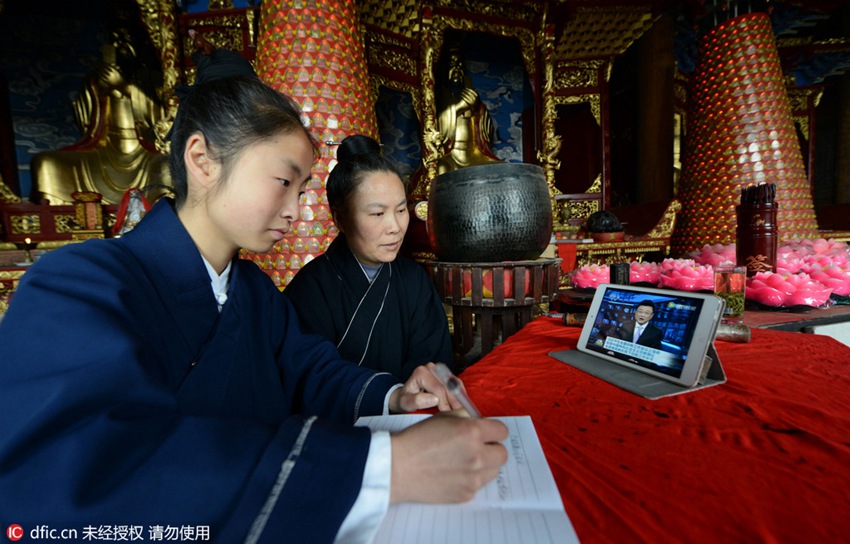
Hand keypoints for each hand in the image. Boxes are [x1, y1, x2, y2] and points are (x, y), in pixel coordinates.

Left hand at [389, 363, 463, 412]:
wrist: (406, 396)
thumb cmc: (405, 399)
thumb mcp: (406, 403)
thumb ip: (417, 400)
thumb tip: (434, 399)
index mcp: (421, 373)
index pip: (438, 388)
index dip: (444, 402)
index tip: (447, 414)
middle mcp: (431, 368)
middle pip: (448, 385)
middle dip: (454, 401)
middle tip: (458, 414)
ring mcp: (439, 370)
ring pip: (455, 383)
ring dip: (459, 397)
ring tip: (461, 410)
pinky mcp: (445, 374)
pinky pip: (456, 384)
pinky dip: (460, 394)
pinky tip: (460, 404)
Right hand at [389, 414, 508, 503]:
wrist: (397, 467)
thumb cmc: (416, 439)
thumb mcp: (442, 418)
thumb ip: (465, 418)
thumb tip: (479, 423)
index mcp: (472, 432)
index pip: (502, 431)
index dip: (493, 430)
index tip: (486, 433)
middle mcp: (477, 455)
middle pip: (502, 453)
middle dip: (492, 448)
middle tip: (477, 448)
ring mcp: (473, 478)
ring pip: (494, 470)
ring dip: (485, 465)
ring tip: (463, 462)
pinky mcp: (466, 494)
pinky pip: (478, 484)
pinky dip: (470, 479)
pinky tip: (453, 474)